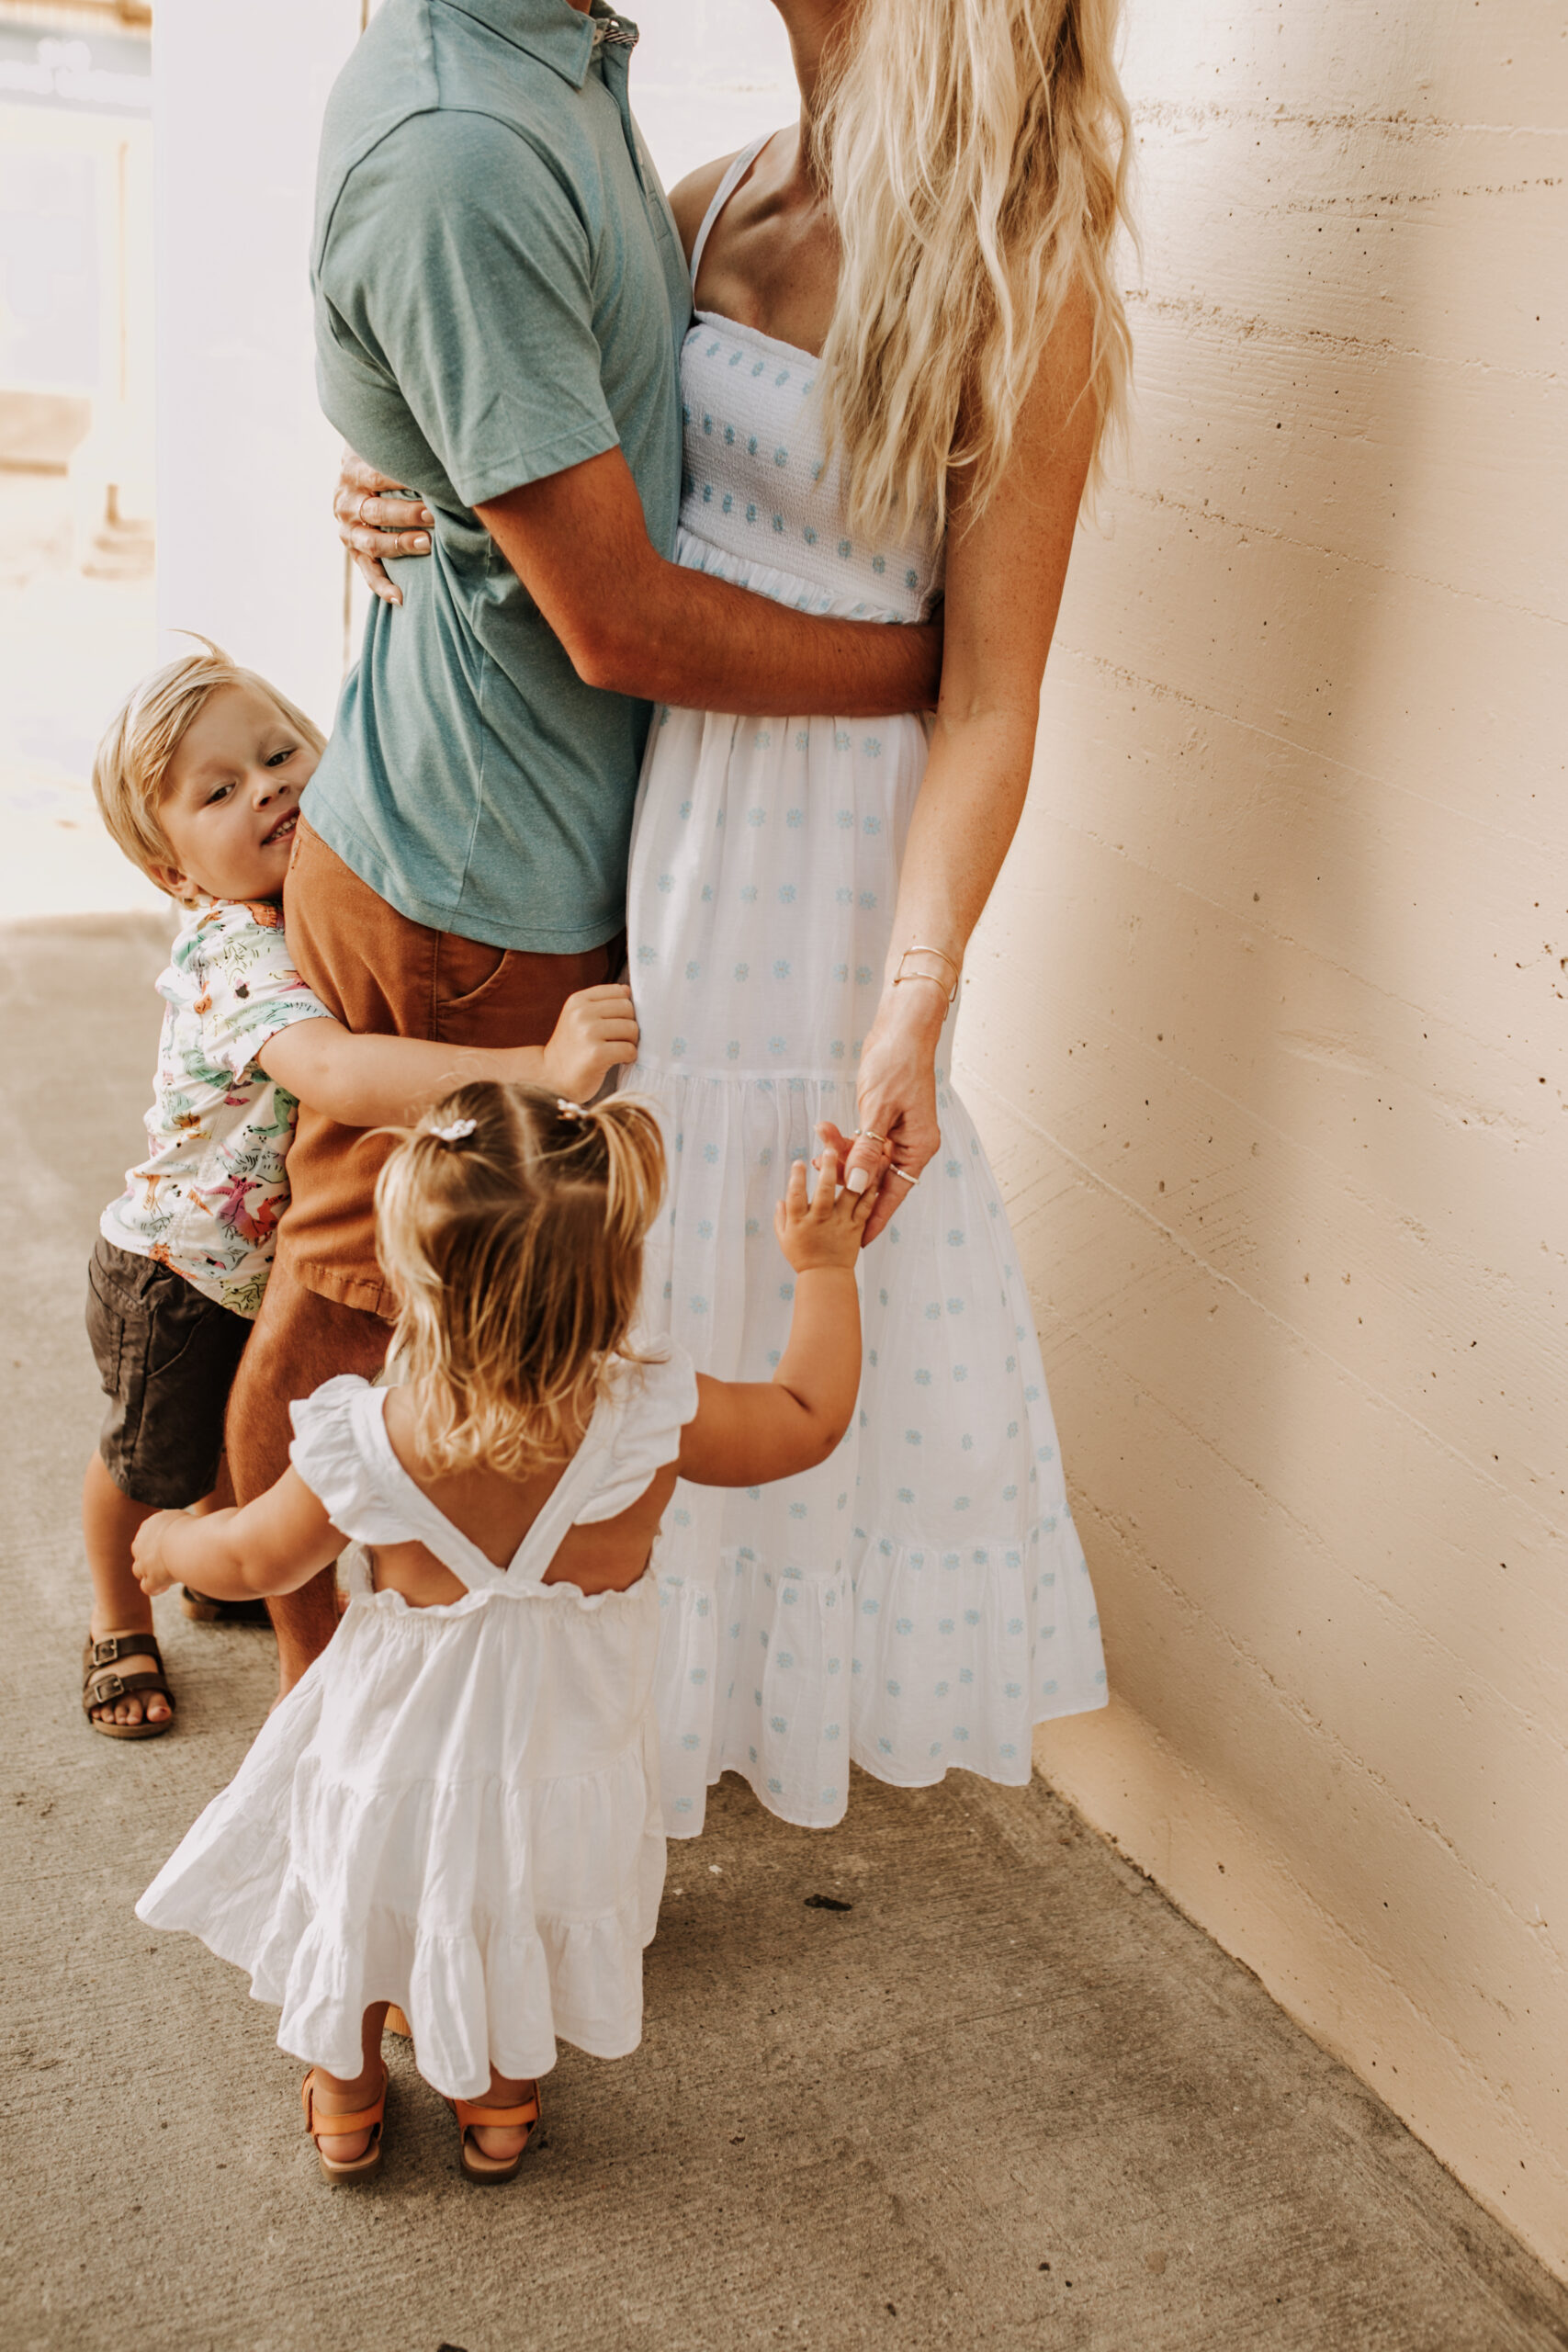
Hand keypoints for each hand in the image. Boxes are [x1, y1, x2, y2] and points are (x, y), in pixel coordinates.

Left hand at [132, 1511, 182, 1598]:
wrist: (187, 1544)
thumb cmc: (193, 1528)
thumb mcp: (183, 1518)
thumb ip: (178, 1524)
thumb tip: (187, 1528)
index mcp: (150, 1526)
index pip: (147, 1534)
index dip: (158, 1542)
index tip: (173, 1546)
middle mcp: (142, 1544)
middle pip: (139, 1552)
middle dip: (150, 1557)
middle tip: (168, 1560)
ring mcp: (144, 1563)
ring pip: (138, 1570)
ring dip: (149, 1573)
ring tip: (166, 1574)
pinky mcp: (151, 1579)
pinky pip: (147, 1587)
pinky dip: (155, 1588)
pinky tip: (165, 1586)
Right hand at [334, 446, 433, 607]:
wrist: (353, 471)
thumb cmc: (380, 459)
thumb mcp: (380, 447)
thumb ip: (398, 448)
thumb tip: (436, 448)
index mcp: (352, 473)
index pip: (376, 477)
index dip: (402, 481)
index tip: (429, 484)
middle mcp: (346, 502)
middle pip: (376, 512)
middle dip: (407, 514)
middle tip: (435, 515)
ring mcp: (347, 529)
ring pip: (372, 543)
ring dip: (399, 545)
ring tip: (427, 545)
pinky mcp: (353, 550)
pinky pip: (367, 572)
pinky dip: (382, 586)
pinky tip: (400, 597)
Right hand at [538, 983, 639, 1100]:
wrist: (551, 1077)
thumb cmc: (572, 1048)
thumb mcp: (578, 1017)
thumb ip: (601, 1003)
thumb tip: (628, 990)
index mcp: (578, 1000)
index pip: (620, 991)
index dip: (624, 1009)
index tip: (616, 1023)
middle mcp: (581, 1013)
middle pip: (628, 1009)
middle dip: (629, 1026)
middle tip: (618, 1040)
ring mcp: (588, 1033)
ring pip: (631, 1028)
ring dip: (630, 1042)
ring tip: (617, 1050)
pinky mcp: (597, 1054)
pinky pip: (629, 1049)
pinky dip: (629, 1057)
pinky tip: (618, 1061)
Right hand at [774, 1145, 873, 1272]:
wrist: (825, 1277)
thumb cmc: (802, 1257)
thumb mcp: (784, 1238)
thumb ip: (781, 1217)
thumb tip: (779, 1199)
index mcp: (800, 1222)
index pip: (795, 1195)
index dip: (796, 1178)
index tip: (798, 1162)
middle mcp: (820, 1220)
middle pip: (824, 1191)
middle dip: (827, 1169)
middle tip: (829, 1150)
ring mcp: (840, 1223)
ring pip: (848, 1196)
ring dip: (852, 1174)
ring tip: (857, 1156)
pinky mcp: (856, 1227)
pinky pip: (865, 1207)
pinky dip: (870, 1191)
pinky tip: (873, 1176)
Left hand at [833, 986, 944, 1243]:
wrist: (901, 1029)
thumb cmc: (896, 1064)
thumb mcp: (878, 1109)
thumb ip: (866, 1150)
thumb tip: (857, 1187)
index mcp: (919, 1147)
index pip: (895, 1193)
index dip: (874, 1218)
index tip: (859, 1243)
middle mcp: (911, 1144)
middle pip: (877, 1178)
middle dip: (847, 1180)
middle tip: (819, 1186)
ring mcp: (897, 1133)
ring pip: (865, 1160)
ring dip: (840, 1156)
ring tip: (817, 1149)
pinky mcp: (883, 1121)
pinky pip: (861, 1141)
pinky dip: (843, 1139)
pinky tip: (824, 1131)